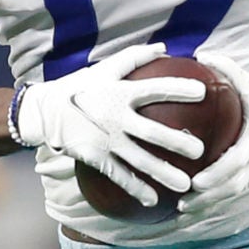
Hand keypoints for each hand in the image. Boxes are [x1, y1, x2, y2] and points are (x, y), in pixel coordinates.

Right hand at [13, 42, 205, 207]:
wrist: (46, 111)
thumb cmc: (80, 87)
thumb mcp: (105, 68)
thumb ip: (134, 57)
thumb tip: (164, 47)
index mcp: (121, 92)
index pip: (154, 89)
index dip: (178, 89)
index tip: (202, 92)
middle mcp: (116, 117)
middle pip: (152, 132)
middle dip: (176, 142)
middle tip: (200, 151)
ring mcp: (106, 139)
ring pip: (139, 160)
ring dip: (163, 173)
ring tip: (185, 185)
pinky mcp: (96, 157)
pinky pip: (119, 175)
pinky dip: (136, 188)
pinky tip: (153, 201)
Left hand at [180, 51, 248, 222]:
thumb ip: (227, 68)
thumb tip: (200, 55)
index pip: (238, 161)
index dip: (218, 175)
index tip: (196, 182)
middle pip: (233, 186)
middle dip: (208, 198)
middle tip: (182, 204)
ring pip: (233, 193)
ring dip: (209, 204)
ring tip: (182, 210)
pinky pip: (234, 189)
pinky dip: (215, 200)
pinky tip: (193, 205)